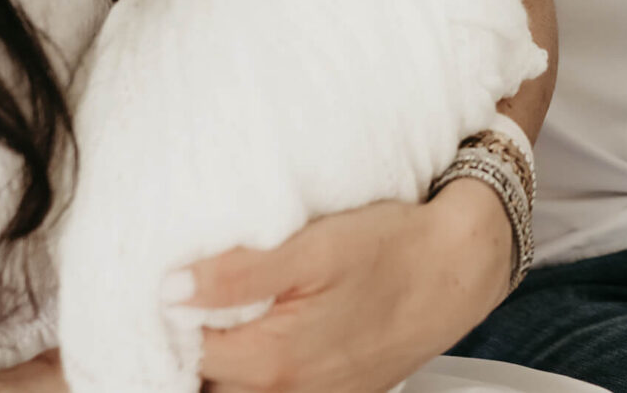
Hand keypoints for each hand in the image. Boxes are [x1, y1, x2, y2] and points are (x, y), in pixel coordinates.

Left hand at [185, 183, 510, 392]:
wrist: (459, 268)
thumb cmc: (394, 250)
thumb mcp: (314, 247)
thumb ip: (239, 275)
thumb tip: (171, 290)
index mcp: (273, 359)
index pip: (184, 352)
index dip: (170, 315)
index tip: (167, 280)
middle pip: (207, 381)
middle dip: (191, 342)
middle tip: (192, 293)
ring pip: (239, 390)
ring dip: (224, 358)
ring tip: (225, 312)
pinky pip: (276, 391)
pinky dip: (257, 369)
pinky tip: (266, 330)